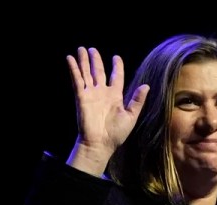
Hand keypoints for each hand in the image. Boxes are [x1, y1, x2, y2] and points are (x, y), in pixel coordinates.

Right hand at [65, 47, 149, 175]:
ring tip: (81, 49)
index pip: (116, 77)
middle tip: (92, 49)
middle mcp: (102, 92)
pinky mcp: (81, 97)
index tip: (116, 57)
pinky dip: (74, 69)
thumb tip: (146, 86)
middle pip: (99, 71)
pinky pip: (77, 80)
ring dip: (83, 61)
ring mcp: (91, 94)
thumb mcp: (131, 116)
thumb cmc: (117, 133)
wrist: (101, 143)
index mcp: (115, 96)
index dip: (117, 67)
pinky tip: (70, 59)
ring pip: (86, 73)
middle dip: (96, 60)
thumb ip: (138, 100)